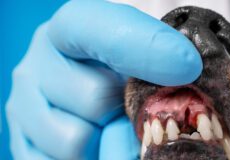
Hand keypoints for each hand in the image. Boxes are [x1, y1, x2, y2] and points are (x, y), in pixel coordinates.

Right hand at [5, 0, 201, 158]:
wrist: (82, 88)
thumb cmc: (116, 72)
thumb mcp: (134, 58)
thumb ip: (150, 66)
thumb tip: (183, 78)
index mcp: (69, 31)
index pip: (98, 27)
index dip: (143, 47)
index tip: (187, 65)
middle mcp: (39, 65)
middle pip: (94, 97)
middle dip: (124, 110)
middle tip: (133, 110)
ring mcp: (25, 107)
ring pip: (76, 139)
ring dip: (107, 142)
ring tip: (113, 130)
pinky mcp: (23, 145)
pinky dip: (91, 158)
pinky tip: (97, 145)